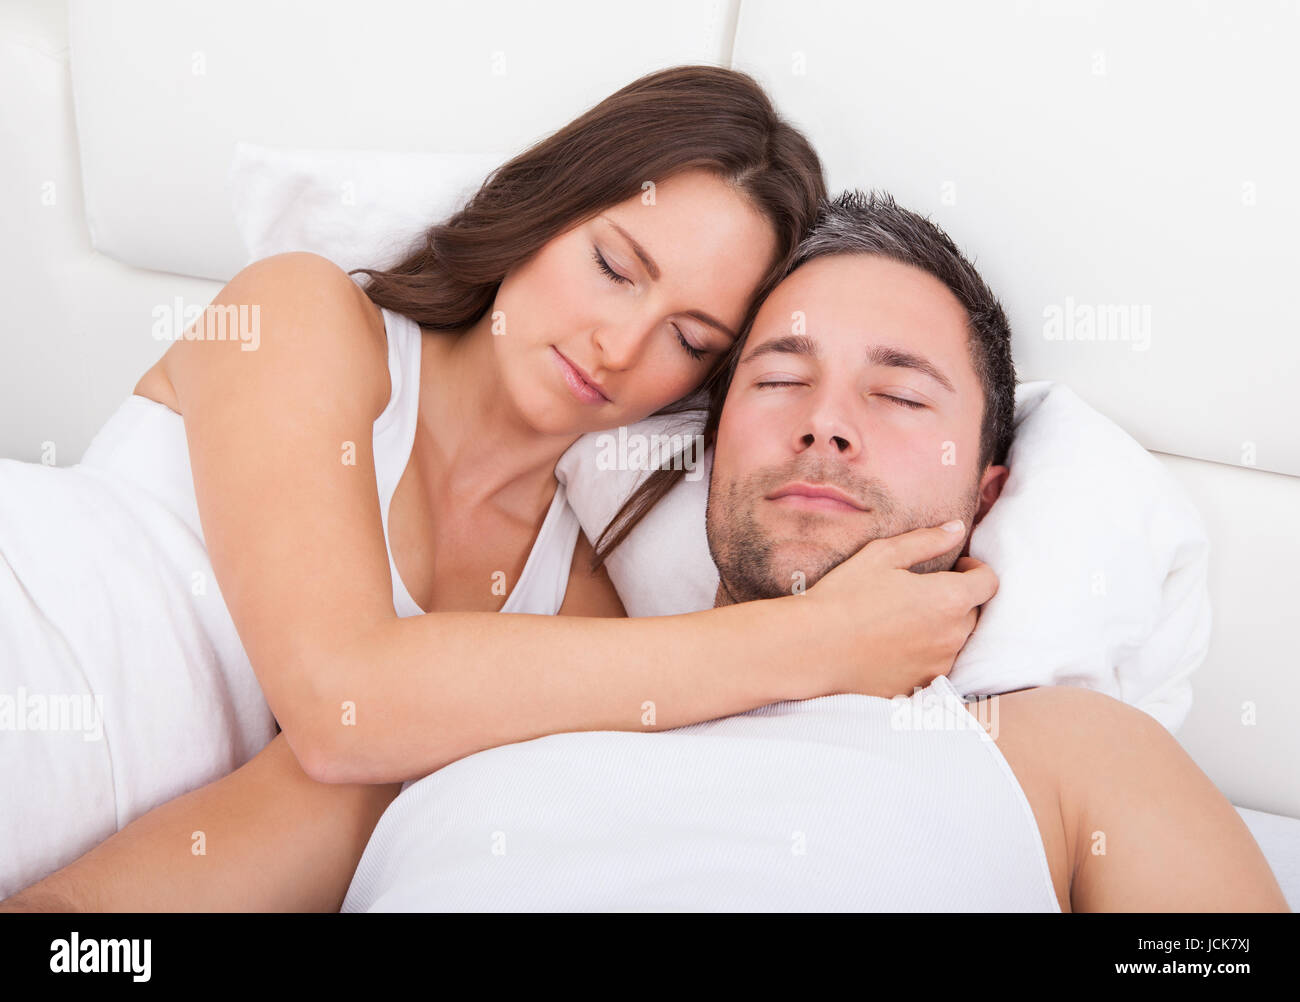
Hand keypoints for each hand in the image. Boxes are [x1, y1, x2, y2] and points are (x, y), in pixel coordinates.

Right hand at [785, 521, 997, 698]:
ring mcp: (938, 665)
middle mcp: (952, 635)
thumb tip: (957, 528)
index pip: (989, 583)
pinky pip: (935, 665)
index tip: (956, 567)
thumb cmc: (844, 596)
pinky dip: (925, 653)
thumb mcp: (882, 555)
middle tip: (924, 591)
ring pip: (956, 642)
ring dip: (942, 628)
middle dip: (959, 599)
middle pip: (975, 614)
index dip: (976, 570)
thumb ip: (927, 541)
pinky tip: (894, 644)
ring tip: (905, 618)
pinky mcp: (920, 686)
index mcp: (949, 598)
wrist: (813, 648)